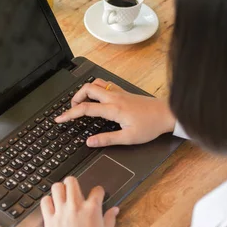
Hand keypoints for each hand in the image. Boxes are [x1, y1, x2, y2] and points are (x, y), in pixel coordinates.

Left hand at [41, 176, 118, 226]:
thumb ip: (110, 219)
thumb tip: (115, 210)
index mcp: (92, 209)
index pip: (96, 190)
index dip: (98, 191)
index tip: (97, 194)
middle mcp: (75, 206)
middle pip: (71, 181)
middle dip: (74, 183)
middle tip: (75, 190)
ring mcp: (61, 212)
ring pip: (56, 187)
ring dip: (60, 190)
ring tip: (62, 196)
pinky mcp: (50, 220)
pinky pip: (45, 202)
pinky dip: (48, 202)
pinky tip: (52, 206)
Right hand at [54, 78, 175, 147]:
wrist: (166, 114)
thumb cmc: (150, 126)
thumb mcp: (128, 138)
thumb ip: (107, 140)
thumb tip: (89, 142)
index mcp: (113, 109)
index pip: (85, 109)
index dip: (69, 114)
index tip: (59, 119)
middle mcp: (114, 97)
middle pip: (87, 89)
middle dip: (75, 98)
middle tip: (71, 110)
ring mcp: (119, 92)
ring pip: (96, 83)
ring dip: (85, 91)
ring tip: (81, 103)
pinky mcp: (123, 92)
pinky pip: (105, 84)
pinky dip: (96, 88)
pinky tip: (97, 98)